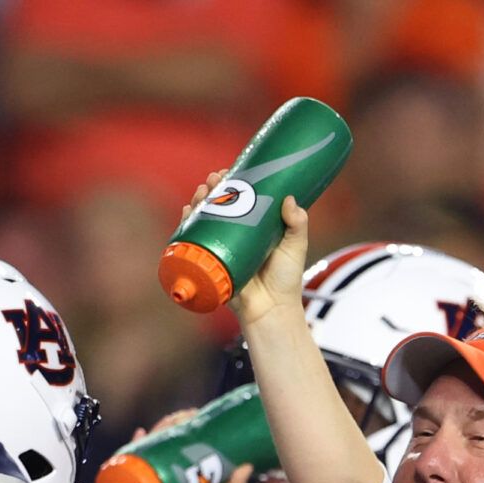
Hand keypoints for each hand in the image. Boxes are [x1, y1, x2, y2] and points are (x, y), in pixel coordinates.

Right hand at [137, 408, 253, 482]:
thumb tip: (247, 465)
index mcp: (186, 478)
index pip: (185, 446)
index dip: (189, 429)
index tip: (197, 416)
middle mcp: (167, 476)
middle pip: (166, 443)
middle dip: (172, 426)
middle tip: (182, 416)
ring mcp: (151, 481)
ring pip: (150, 449)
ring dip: (156, 432)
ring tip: (165, 422)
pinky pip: (131, 465)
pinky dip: (133, 449)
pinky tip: (140, 435)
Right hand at [182, 169, 309, 326]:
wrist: (271, 311)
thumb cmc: (285, 281)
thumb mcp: (295, 247)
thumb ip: (297, 225)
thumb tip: (289, 200)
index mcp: (253, 226)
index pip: (239, 197)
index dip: (232, 182)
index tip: (231, 169)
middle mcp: (235, 235)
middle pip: (218, 205)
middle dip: (211, 189)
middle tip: (213, 179)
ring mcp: (220, 248)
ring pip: (203, 220)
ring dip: (197, 203)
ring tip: (200, 192)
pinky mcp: (210, 264)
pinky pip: (193, 243)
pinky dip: (186, 227)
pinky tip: (187, 213)